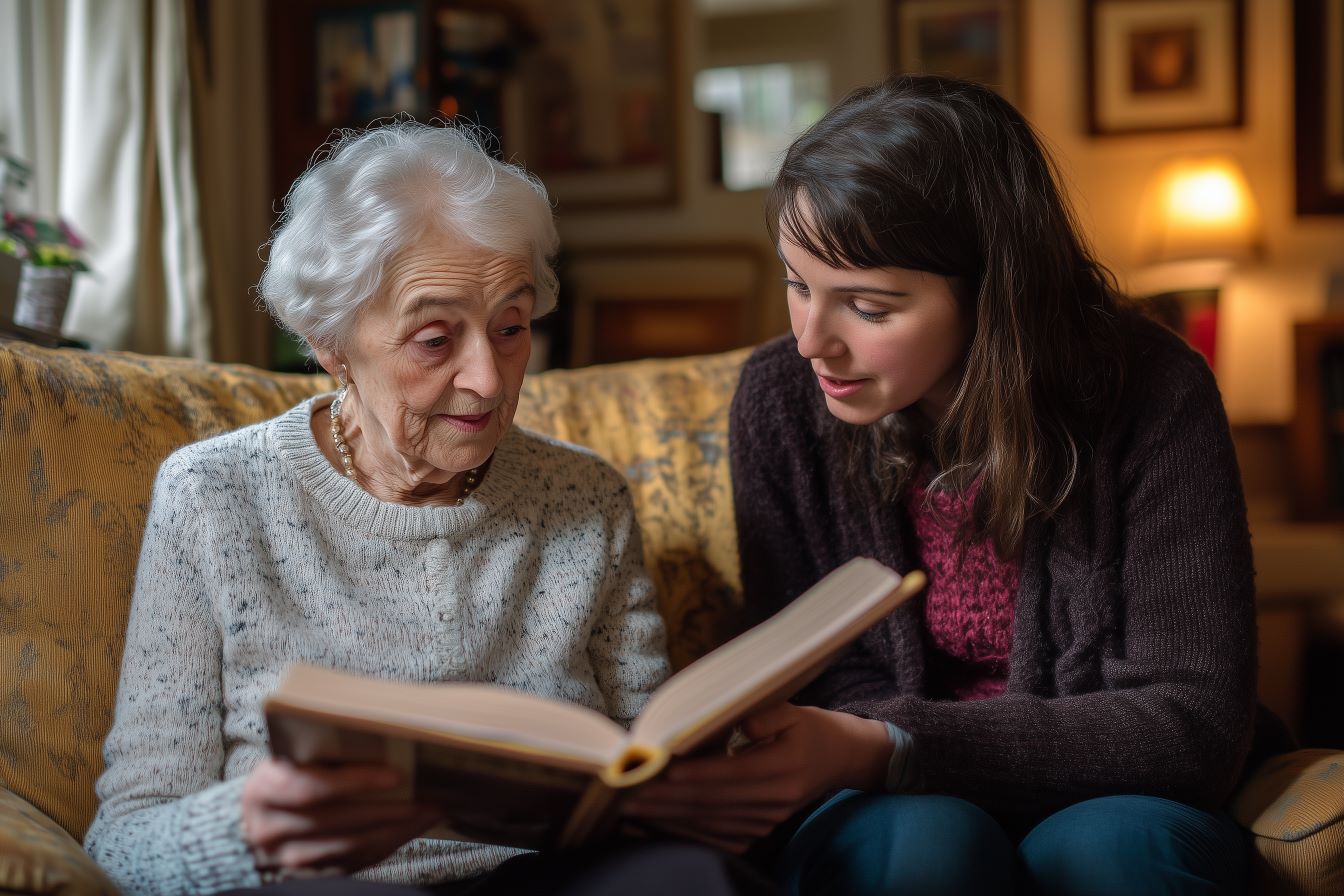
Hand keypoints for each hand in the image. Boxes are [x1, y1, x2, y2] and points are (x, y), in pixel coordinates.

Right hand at [239, 758, 439, 876]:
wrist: (249, 825)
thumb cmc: (283, 778)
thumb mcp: (290, 758)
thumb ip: (323, 749)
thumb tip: (386, 735)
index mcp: (266, 788)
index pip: (310, 788)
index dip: (354, 782)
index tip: (395, 775)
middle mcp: (272, 828)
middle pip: (338, 820)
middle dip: (390, 809)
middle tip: (428, 796)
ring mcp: (289, 858)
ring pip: (350, 847)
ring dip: (396, 829)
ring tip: (429, 811)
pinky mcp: (309, 876)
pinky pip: (354, 863)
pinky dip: (387, 845)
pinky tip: (410, 829)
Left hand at [620, 703, 890, 853]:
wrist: (840, 759)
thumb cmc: (810, 727)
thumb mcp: (794, 709)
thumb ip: (765, 713)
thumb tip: (733, 720)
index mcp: (785, 767)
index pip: (734, 772)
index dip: (698, 773)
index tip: (663, 770)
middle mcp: (777, 799)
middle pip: (715, 802)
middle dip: (668, 799)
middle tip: (629, 792)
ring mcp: (769, 820)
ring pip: (712, 823)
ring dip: (670, 817)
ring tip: (633, 807)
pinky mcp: (761, 830)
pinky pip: (719, 837)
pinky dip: (687, 831)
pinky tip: (658, 823)